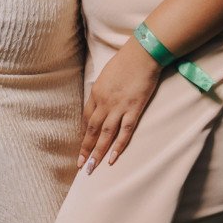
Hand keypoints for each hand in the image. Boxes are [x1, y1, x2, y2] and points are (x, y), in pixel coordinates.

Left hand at [78, 39, 160, 171]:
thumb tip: (102, 100)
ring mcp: (119, 107)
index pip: (87, 118)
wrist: (142, 54)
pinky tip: (112, 159)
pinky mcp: (134, 109)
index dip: (85, 134)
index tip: (84, 146)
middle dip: (86, 149)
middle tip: (80, 165)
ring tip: (91, 168)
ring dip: (98, 153)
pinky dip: (118, 146)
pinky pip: (124, 132)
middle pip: (92, 130)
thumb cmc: (125, 61)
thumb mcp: (107, 75)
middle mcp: (104, 102)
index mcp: (96, 93)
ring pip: (105, 135)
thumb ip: (103, 90)